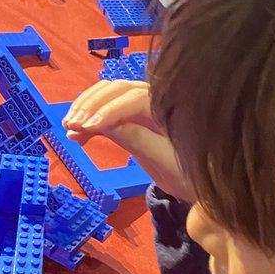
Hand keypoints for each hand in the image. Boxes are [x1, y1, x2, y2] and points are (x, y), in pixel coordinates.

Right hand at [63, 80, 193, 201]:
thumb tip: (105, 124)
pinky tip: (77, 135)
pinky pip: (109, 111)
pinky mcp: (135, 118)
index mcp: (169, 107)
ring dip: (87, 108)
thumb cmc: (191, 174)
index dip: (107, 111)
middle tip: (70, 125)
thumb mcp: (164, 161)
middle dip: (91, 104)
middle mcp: (156, 99)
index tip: (85, 127)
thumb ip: (137, 139)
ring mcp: (145, 107)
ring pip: (110, 95)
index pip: (132, 99)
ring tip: (69, 129)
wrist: (205, 183)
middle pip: (117, 90)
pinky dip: (91, 119)